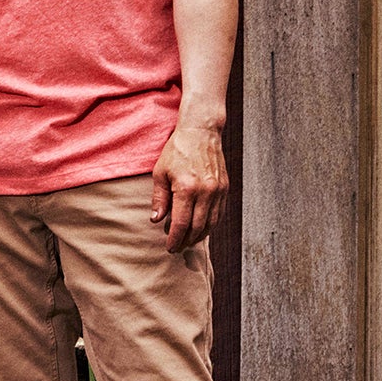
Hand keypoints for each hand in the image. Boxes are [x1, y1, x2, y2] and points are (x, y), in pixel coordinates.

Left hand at [150, 124, 227, 251]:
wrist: (201, 132)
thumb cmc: (177, 151)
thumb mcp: (160, 172)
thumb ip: (159, 198)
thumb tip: (156, 220)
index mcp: (187, 188)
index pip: (181, 223)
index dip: (175, 238)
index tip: (169, 247)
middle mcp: (206, 192)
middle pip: (198, 227)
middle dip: (187, 241)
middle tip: (177, 248)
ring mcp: (218, 190)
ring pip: (212, 223)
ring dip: (200, 235)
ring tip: (188, 241)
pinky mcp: (225, 188)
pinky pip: (219, 213)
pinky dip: (210, 224)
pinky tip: (201, 228)